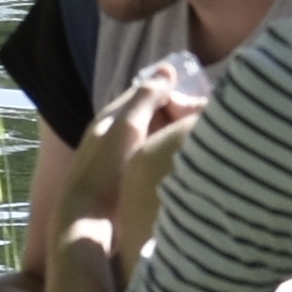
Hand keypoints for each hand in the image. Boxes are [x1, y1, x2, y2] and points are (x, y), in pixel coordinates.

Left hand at [103, 67, 209, 265]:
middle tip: (204, 119)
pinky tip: (184, 163)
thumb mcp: (128, 127)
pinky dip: (168, 155)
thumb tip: (167, 68)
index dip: (170, 90)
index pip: (144, 93)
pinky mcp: (128, 182)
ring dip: (173, 136)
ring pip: (153, 138)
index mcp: (110, 119)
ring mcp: (120, 160)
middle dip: (175, 113)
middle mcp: (112, 136)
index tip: (199, 95)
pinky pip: (154, 159)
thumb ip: (146, 98)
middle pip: (150, 116)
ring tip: (199, 138)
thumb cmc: (106, 170)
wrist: (87, 223)